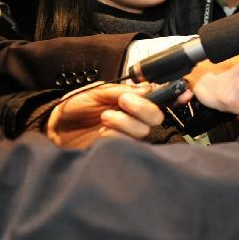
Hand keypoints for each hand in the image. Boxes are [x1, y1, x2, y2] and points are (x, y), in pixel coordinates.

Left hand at [46, 82, 187, 148]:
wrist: (54, 128)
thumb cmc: (76, 107)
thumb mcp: (98, 92)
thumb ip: (122, 90)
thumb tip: (147, 89)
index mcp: (134, 101)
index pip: (160, 98)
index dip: (175, 95)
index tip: (183, 92)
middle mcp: (135, 118)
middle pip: (157, 116)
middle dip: (143, 108)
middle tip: (123, 101)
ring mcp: (127, 135)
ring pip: (143, 130)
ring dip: (125, 121)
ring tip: (105, 117)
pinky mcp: (118, 150)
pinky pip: (127, 143)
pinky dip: (115, 135)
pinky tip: (102, 133)